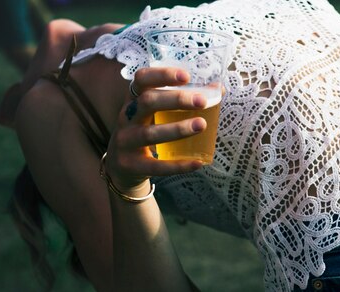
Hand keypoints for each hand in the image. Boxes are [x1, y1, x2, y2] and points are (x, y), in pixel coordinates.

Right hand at [105, 67, 207, 195]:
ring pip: (150, 133)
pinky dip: (178, 165)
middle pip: (147, 102)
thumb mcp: (157, 114)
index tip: (186, 76)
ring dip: (177, 129)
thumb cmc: (147, 132)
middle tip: (202, 101)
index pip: (141, 79)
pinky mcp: (130, 165)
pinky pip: (156, 166)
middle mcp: (126, 117)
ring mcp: (126, 141)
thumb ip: (182, 102)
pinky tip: (197, 163)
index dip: (162, 75)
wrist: (122, 168)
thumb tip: (217, 89)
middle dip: (175, 99)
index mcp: (133, 100)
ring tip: (201, 125)